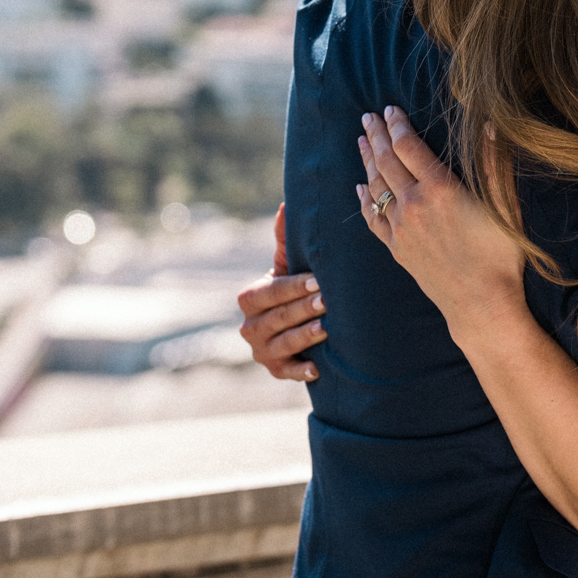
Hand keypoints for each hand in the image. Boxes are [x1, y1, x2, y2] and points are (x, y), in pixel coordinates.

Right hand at [237, 205, 323, 381]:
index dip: (292, 287)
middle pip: (276, 318)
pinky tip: (317, 368)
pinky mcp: (275, 370)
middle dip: (302, 309)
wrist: (295, 325)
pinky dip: (300, 371)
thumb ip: (285, 240)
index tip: (318, 280)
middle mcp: (250, 327)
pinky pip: (286, 373)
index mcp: (250, 298)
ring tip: (326, 328)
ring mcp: (261, 351)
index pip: (268, 292)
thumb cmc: (293, 288)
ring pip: (282, 344)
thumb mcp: (287, 266)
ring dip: (304, 336)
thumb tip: (286, 204)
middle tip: (327, 300)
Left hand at [357, 107, 528, 340]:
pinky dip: (364, 200)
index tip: (390, 109)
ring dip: (367, 161)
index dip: (397, 124)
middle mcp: (414, 204)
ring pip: (376, 186)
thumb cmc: (501, 255)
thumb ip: (495, 163)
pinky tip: (360, 188)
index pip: (408, 146)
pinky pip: (372, 218)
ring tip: (362, 141)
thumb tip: (490, 124)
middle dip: (376, 135)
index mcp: (440, 188)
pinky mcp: (397, 249)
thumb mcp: (505, 205)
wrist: (481, 304)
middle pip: (386, 161)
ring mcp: (401, 228)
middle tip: (368, 117)